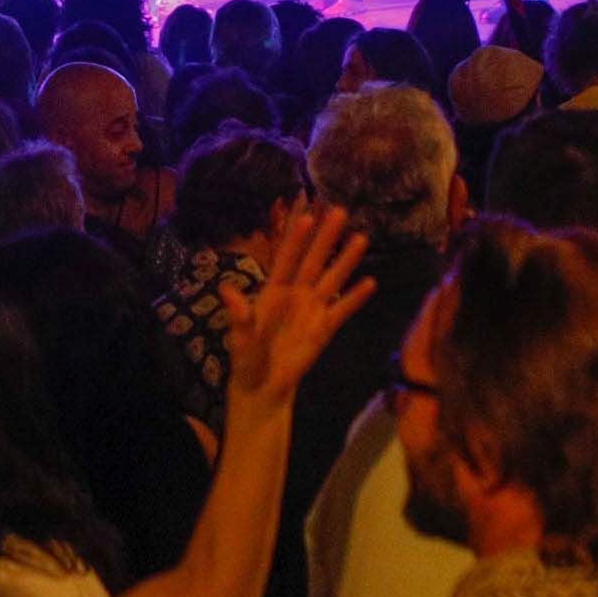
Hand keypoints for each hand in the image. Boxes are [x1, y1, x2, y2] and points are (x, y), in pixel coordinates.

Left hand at [224, 202, 374, 407]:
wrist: (264, 385)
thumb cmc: (247, 358)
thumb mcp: (240, 338)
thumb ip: (240, 315)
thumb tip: (227, 290)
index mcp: (273, 291)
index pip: (286, 260)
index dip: (295, 239)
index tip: (306, 217)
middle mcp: (295, 294)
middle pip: (313, 261)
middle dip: (326, 238)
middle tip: (339, 211)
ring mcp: (312, 309)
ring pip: (331, 279)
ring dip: (346, 260)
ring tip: (361, 238)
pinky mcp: (324, 328)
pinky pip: (342, 310)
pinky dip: (355, 297)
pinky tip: (370, 282)